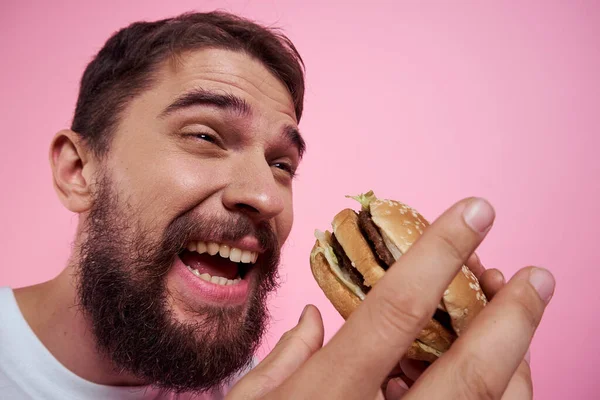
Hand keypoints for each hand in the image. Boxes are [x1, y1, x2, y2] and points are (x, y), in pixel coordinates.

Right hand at [226, 198, 553, 398]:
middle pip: (469, 372)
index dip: (440, 252)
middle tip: (537, 274)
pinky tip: (486, 372)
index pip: (397, 309)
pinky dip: (496, 399)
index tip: (476, 210)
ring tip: (515, 318)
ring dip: (516, 361)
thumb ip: (279, 361)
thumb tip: (315, 319)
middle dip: (513, 316)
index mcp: (326, 398)